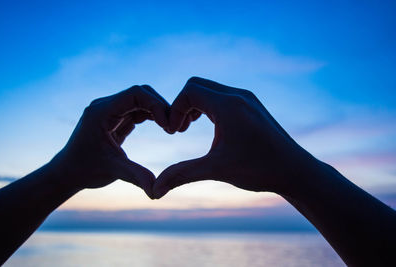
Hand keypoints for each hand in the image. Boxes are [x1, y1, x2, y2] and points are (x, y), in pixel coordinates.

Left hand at [51, 85, 169, 197]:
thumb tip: (157, 192)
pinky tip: (163, 127)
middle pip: (140, 93)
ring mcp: (110, 110)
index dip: (156, 105)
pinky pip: (137, 109)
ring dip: (157, 110)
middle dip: (159, 106)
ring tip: (171, 128)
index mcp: (101, 112)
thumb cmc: (85, 170)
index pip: (135, 94)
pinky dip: (151, 116)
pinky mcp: (115, 117)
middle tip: (174, 126)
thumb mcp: (113, 171)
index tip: (168, 124)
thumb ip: (137, 176)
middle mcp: (105, 106)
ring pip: (141, 99)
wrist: (68, 172)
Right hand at [153, 77, 311, 197]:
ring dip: (195, 105)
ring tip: (189, 128)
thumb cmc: (259, 170)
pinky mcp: (252, 105)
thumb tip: (155, 190)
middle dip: (182, 105)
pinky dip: (208, 106)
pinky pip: (222, 95)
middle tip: (179, 129)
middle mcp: (238, 95)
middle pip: (197, 85)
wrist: (295, 171)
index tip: (174, 132)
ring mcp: (247, 98)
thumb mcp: (216, 170)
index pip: (189, 91)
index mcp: (229, 106)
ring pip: (210, 89)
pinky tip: (209, 126)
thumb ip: (182, 174)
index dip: (174, 110)